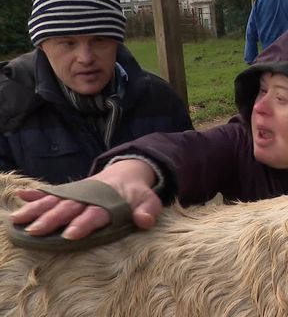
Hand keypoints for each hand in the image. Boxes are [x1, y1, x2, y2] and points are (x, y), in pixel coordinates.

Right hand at [10, 159, 162, 240]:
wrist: (128, 172)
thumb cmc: (137, 193)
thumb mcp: (149, 200)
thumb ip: (148, 210)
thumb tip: (144, 221)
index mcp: (108, 202)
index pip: (95, 214)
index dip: (84, 223)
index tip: (70, 234)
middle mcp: (90, 197)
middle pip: (70, 208)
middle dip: (53, 219)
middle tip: (36, 231)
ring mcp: (78, 194)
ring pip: (56, 202)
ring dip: (38, 210)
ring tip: (19, 219)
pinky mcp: (70, 192)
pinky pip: (52, 192)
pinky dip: (37, 195)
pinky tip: (21, 197)